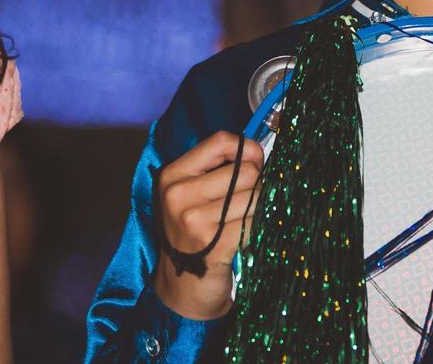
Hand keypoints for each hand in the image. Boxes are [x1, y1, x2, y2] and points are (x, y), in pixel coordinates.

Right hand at [152, 131, 264, 320]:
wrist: (184, 290)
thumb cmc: (195, 236)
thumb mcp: (193, 196)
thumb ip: (219, 169)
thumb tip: (259, 152)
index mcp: (172, 176)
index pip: (221, 141)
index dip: (247, 149)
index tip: (255, 164)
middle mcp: (178, 195)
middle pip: (246, 171)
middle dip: (256, 186)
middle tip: (244, 206)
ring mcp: (193, 220)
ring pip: (255, 196)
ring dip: (257, 211)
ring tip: (241, 224)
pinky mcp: (213, 243)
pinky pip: (255, 222)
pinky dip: (256, 230)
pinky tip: (242, 240)